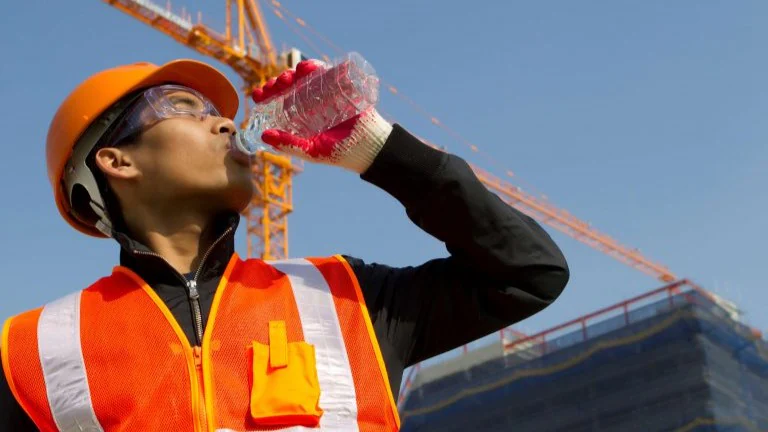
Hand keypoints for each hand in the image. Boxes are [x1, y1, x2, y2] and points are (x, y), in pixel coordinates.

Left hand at [251, 60, 391, 173]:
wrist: (369, 147)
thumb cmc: (339, 152)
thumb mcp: (311, 151)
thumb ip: (288, 145)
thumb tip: (264, 135)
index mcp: (300, 117)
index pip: (279, 102)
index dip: (267, 96)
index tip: (257, 94)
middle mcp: (310, 103)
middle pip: (289, 87)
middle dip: (278, 83)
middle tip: (274, 85)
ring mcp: (325, 93)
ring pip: (304, 77)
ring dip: (293, 73)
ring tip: (289, 77)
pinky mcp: (340, 85)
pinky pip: (326, 72)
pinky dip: (314, 67)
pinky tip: (305, 68)